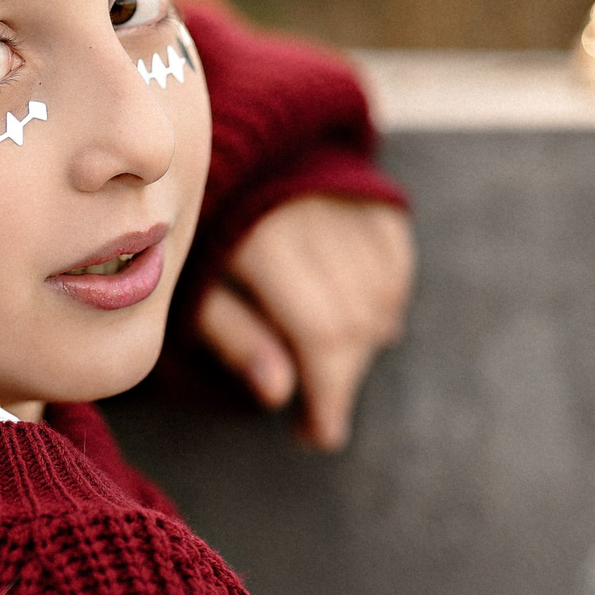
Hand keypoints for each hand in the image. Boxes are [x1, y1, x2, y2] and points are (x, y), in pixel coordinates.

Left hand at [197, 196, 413, 450]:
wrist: (230, 158)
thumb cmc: (203, 239)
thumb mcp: (197, 291)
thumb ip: (236, 337)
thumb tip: (277, 393)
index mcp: (263, 241)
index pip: (322, 332)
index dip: (328, 393)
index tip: (319, 436)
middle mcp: (314, 215)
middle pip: (357, 321)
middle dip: (343, 377)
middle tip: (320, 408)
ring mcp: (349, 201)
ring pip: (382, 298)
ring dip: (365, 345)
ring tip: (330, 364)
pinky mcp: (374, 197)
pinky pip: (397, 266)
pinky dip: (387, 304)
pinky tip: (364, 323)